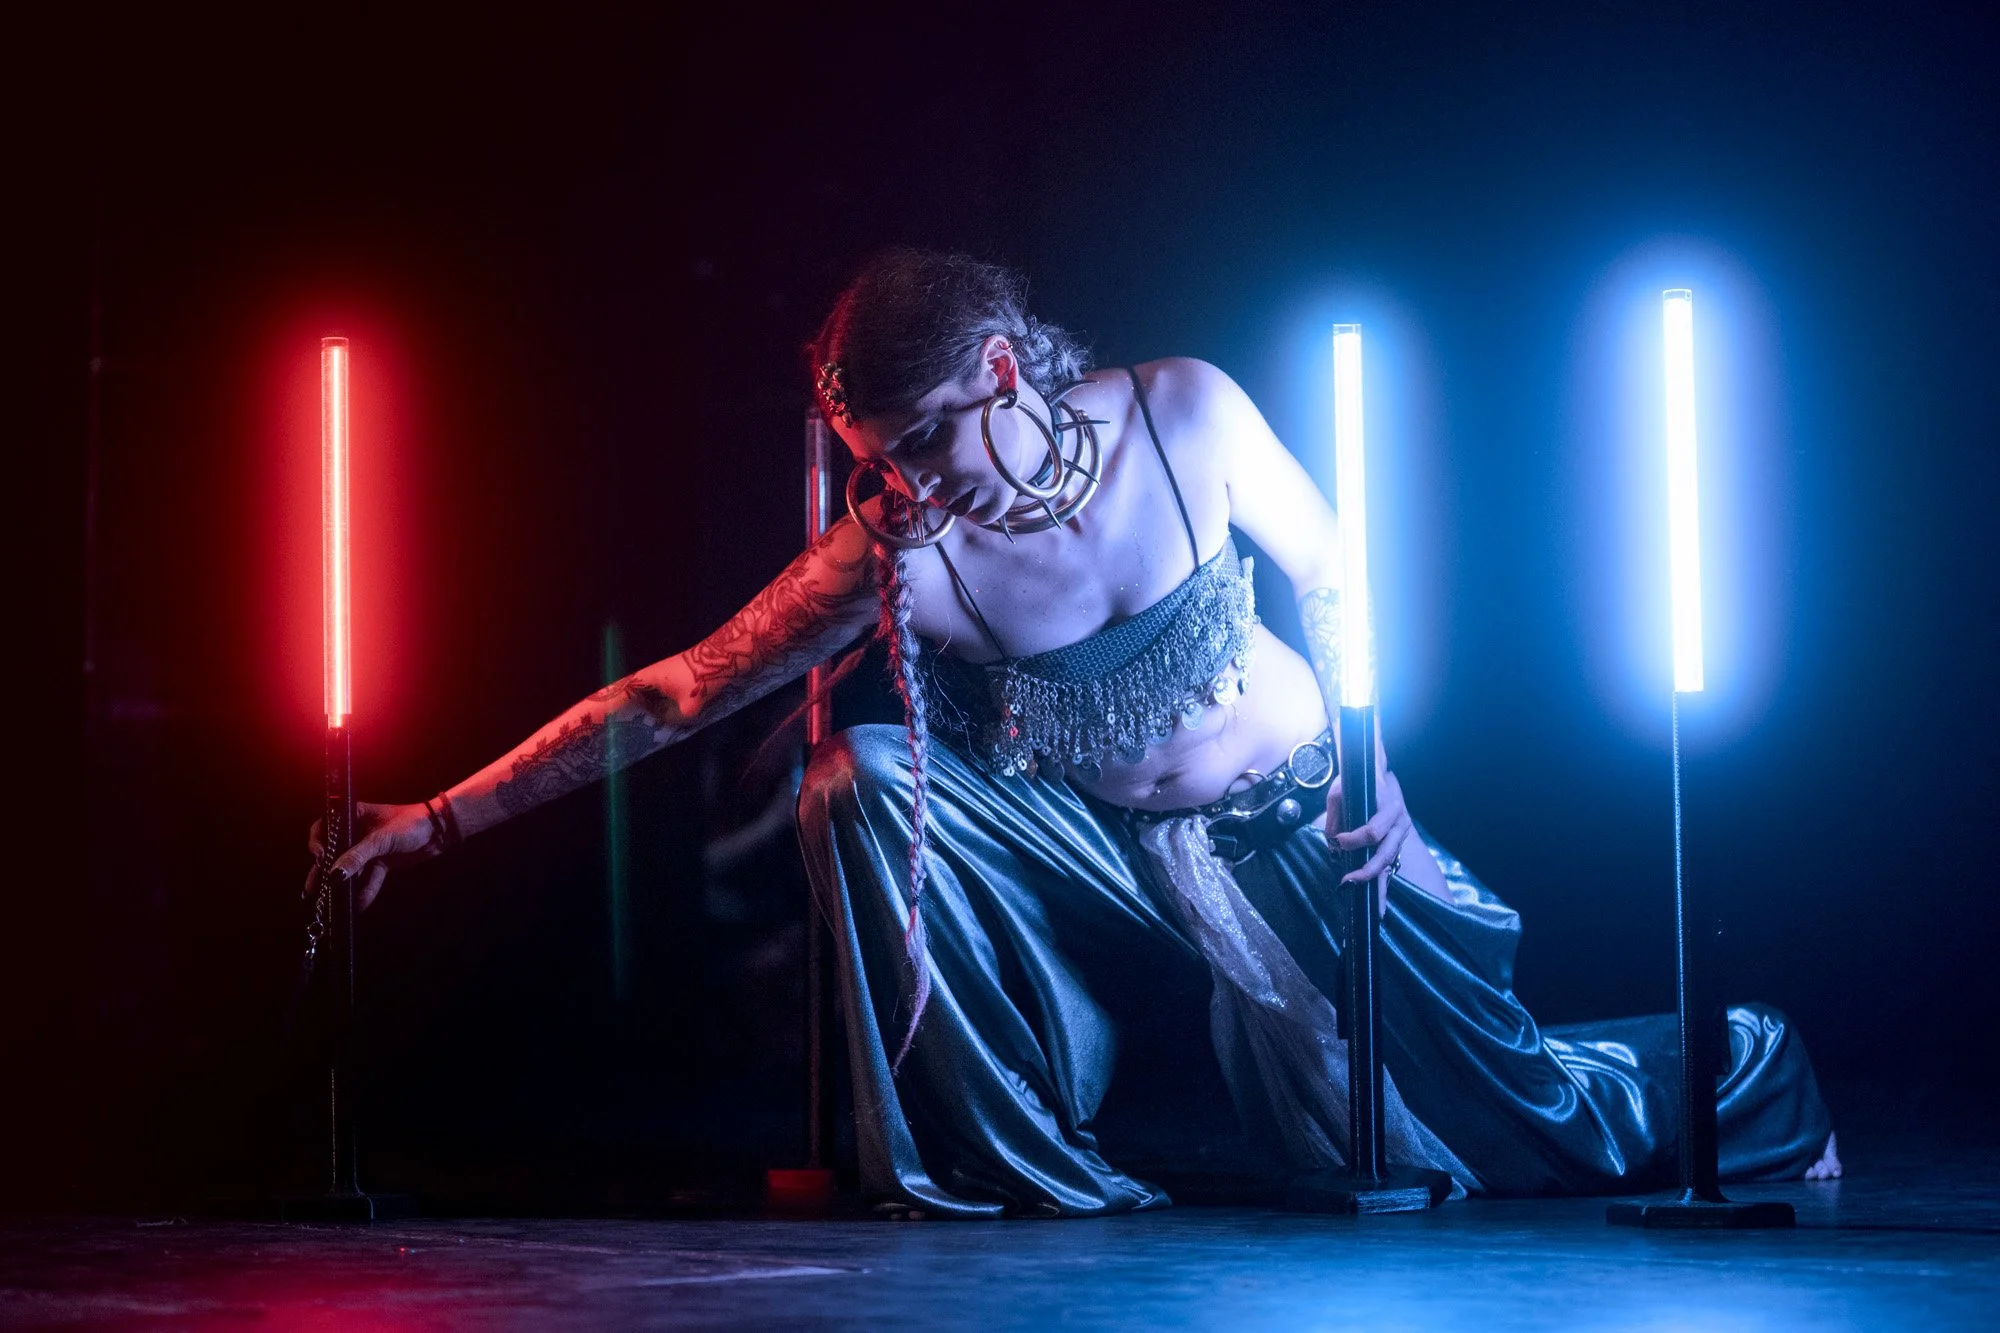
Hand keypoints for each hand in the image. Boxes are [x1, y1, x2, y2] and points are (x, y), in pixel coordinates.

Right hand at [304, 801, 442, 910]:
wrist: (440, 831)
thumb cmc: (411, 823)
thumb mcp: (382, 839)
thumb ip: (358, 857)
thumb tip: (335, 876)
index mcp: (353, 816)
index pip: (325, 827)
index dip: (318, 842)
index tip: (319, 856)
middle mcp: (357, 832)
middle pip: (334, 853)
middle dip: (323, 872)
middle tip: (312, 890)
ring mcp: (369, 849)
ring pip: (351, 870)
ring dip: (343, 886)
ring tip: (331, 903)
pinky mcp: (381, 863)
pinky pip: (369, 879)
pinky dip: (365, 891)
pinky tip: (358, 906)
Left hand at [1328, 734, 1415, 914]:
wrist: (1375, 775)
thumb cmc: (1357, 781)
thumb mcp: (1340, 791)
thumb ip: (1334, 815)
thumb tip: (1330, 842)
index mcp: (1390, 807)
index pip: (1372, 831)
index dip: (1354, 839)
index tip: (1338, 840)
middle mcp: (1399, 824)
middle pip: (1386, 852)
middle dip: (1368, 870)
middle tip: (1348, 881)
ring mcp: (1399, 836)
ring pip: (1389, 863)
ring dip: (1378, 884)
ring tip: (1374, 909)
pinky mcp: (1394, 846)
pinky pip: (1388, 867)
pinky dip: (1382, 886)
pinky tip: (1379, 907)